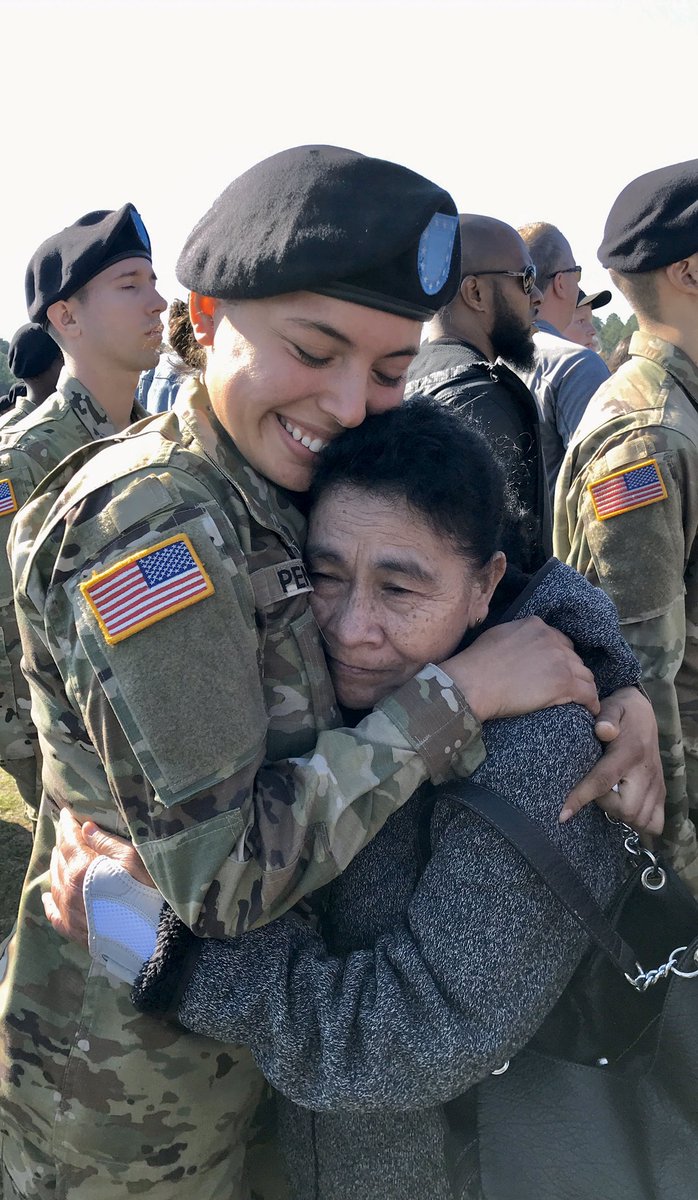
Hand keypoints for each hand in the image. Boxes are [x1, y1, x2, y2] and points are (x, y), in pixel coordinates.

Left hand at [42, 808, 153, 944]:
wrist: (152, 936)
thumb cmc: (148, 892)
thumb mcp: (132, 859)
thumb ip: (107, 843)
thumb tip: (87, 828)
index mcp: (82, 867)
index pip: (69, 839)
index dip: (68, 824)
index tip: (66, 812)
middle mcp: (68, 888)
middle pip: (59, 860)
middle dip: (63, 844)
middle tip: (67, 833)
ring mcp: (68, 911)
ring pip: (55, 883)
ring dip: (57, 866)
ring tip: (60, 856)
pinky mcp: (73, 931)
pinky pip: (53, 913)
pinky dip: (49, 901)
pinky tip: (48, 895)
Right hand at [442, 616, 599, 722]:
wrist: (473, 682)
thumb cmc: (476, 663)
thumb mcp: (498, 635)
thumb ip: (516, 636)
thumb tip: (519, 643)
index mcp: (536, 625)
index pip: (559, 640)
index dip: (559, 657)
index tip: (556, 670)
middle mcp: (552, 639)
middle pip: (573, 657)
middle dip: (571, 672)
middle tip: (566, 688)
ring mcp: (560, 660)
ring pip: (585, 674)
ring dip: (583, 687)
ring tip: (581, 700)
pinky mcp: (563, 683)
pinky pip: (588, 693)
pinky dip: (591, 702)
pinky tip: (589, 710)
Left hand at [560, 686, 664, 833]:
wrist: (645, 713)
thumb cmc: (621, 712)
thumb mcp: (613, 707)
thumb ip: (606, 717)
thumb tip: (602, 730)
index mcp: (629, 753)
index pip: (603, 781)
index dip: (581, 798)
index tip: (563, 814)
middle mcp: (646, 772)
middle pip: (626, 809)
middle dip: (606, 806)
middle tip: (597, 792)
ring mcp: (656, 785)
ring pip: (640, 819)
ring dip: (621, 816)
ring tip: (610, 799)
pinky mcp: (661, 792)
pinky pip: (655, 822)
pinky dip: (640, 823)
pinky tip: (626, 810)